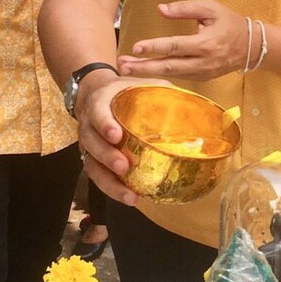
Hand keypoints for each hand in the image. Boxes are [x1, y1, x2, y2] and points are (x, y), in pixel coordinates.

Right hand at [73, 73, 158, 207]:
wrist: (93, 92)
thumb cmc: (122, 91)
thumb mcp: (140, 83)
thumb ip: (161, 90)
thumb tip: (192, 103)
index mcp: (100, 103)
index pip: (98, 113)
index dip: (105, 124)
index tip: (116, 135)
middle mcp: (89, 125)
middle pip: (92, 143)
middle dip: (107, 156)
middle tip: (123, 166)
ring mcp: (88, 144)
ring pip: (91, 164)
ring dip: (109, 181)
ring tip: (128, 195)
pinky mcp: (92, 158)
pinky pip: (96, 176)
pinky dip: (110, 188)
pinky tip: (129, 197)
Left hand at [117, 0, 251, 80]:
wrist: (251, 47)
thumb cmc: (229, 23)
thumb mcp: (210, 9)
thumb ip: (184, 8)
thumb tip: (160, 9)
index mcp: (205, 43)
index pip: (175, 46)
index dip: (154, 47)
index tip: (135, 47)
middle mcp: (203, 62)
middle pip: (168, 67)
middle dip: (143, 67)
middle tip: (122, 66)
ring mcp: (202, 73)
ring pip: (171, 75)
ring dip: (147, 73)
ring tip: (126, 69)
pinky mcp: (201, 79)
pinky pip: (177, 77)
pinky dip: (160, 75)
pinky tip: (144, 71)